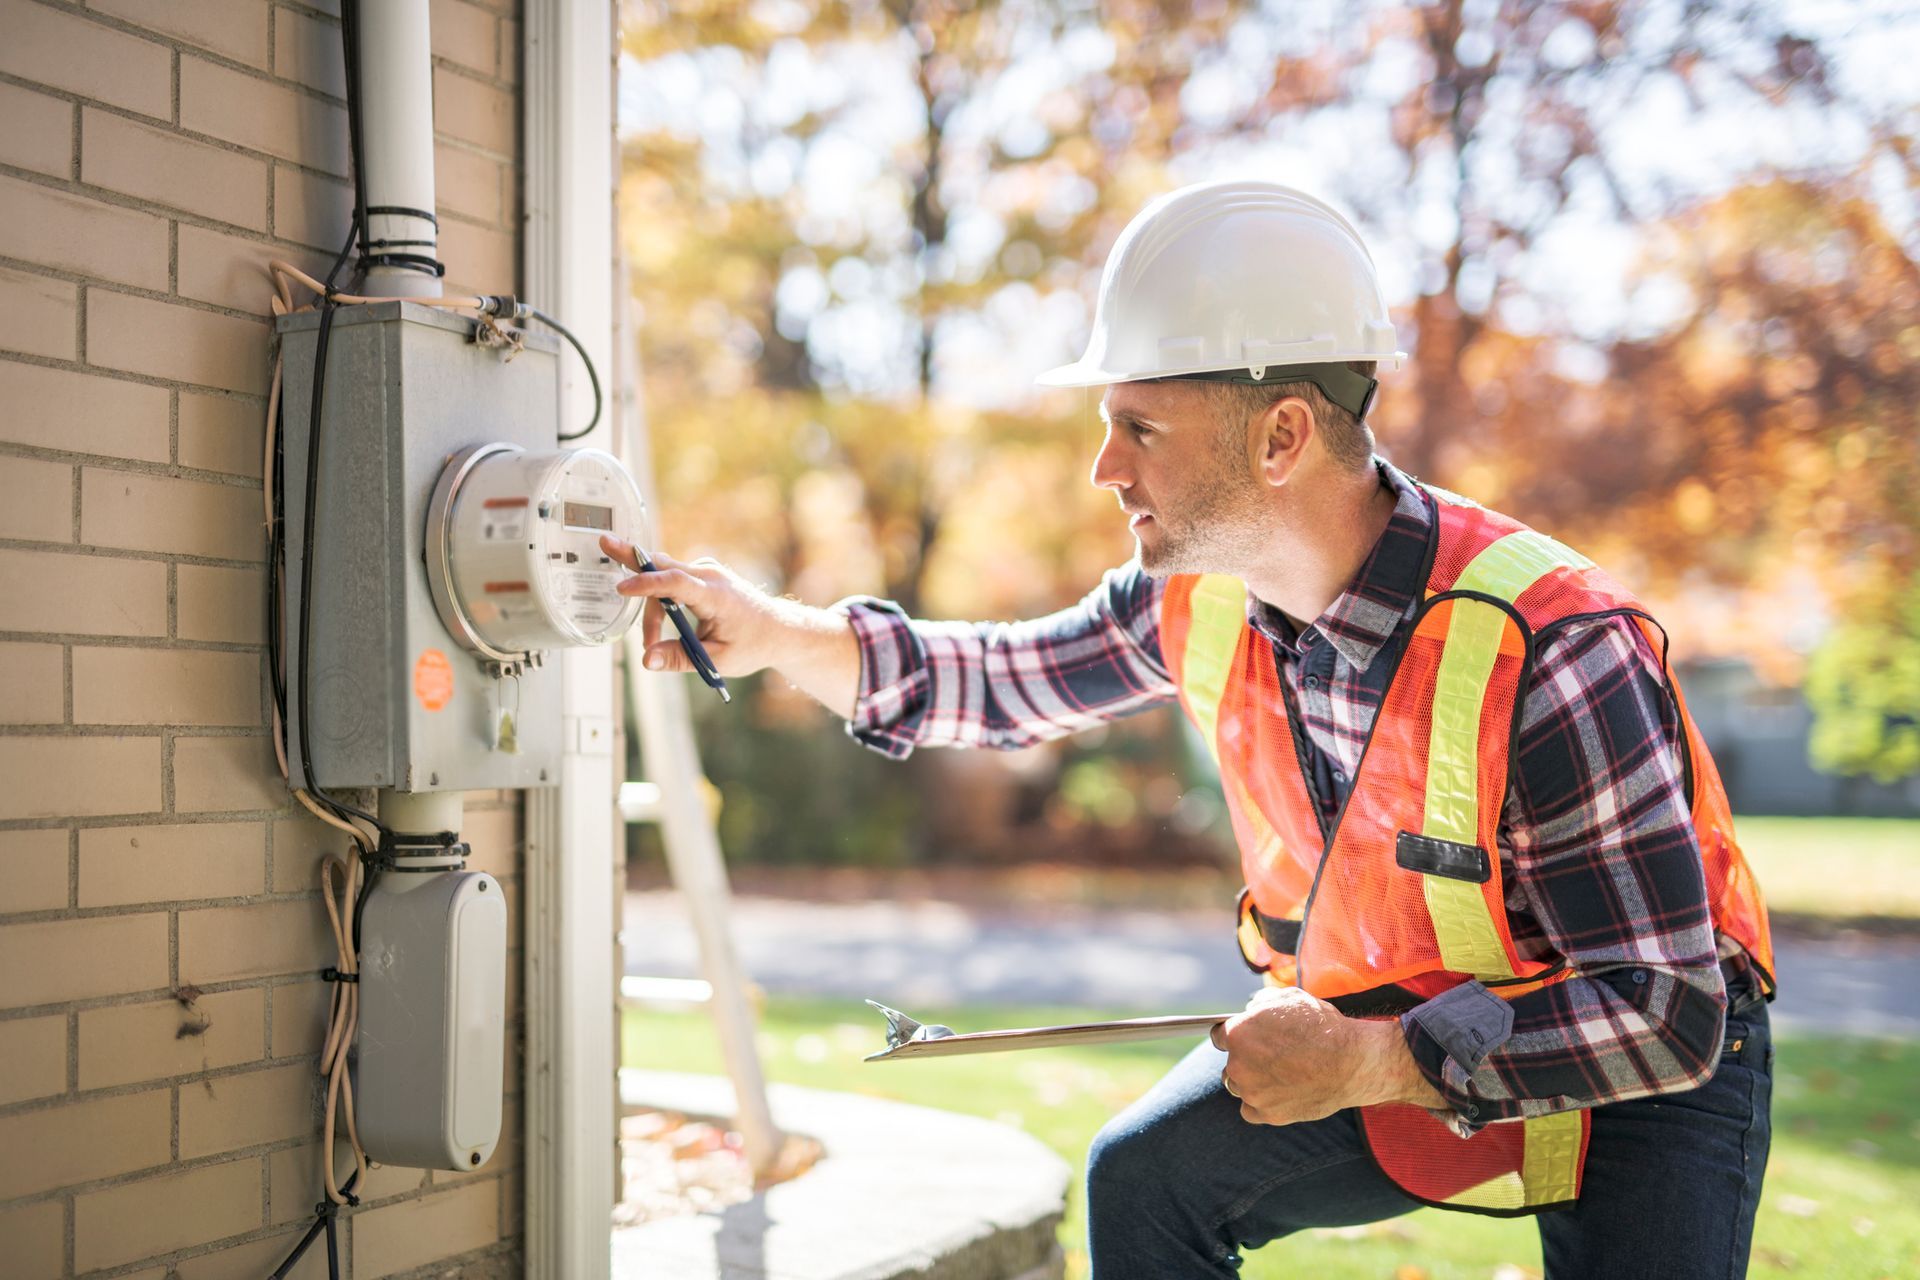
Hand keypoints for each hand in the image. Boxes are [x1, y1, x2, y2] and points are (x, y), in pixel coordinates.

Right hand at [598, 536, 863, 716]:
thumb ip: (679, 659)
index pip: (676, 583)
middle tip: (603, 542)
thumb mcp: (716, 660)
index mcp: (716, 596)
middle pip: (663, 566)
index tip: (622, 588)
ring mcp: (706, 571)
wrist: (779, 631)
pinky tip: (658, 622)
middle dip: (632, 558)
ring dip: (651, 605)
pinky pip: (671, 579)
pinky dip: (659, 597)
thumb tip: (646, 660)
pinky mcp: (702, 574)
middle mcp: (710, 575)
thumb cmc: (752, 645)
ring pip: (664, 577)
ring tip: (651, 639)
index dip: (646, 585)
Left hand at [1212, 986, 1445, 1126]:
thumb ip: (1261, 1005)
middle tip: (1272, 1057)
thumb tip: (1250, 1011)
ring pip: (1239, 1087)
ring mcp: (1252, 1092)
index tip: (1247, 1039)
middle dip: (1246, 1059)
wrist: (1351, 1061)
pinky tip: (1280, 1092)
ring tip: (1280, 1074)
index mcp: (1238, 1033)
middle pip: (1231, 1063)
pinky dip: (1262, 1104)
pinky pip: (1251, 1110)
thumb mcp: (1288, 999)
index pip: (1219, 1036)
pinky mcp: (1268, 1114)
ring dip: (1253, 1082)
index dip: (1235, 1035)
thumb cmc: (1322, 1027)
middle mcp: (1238, 1064)